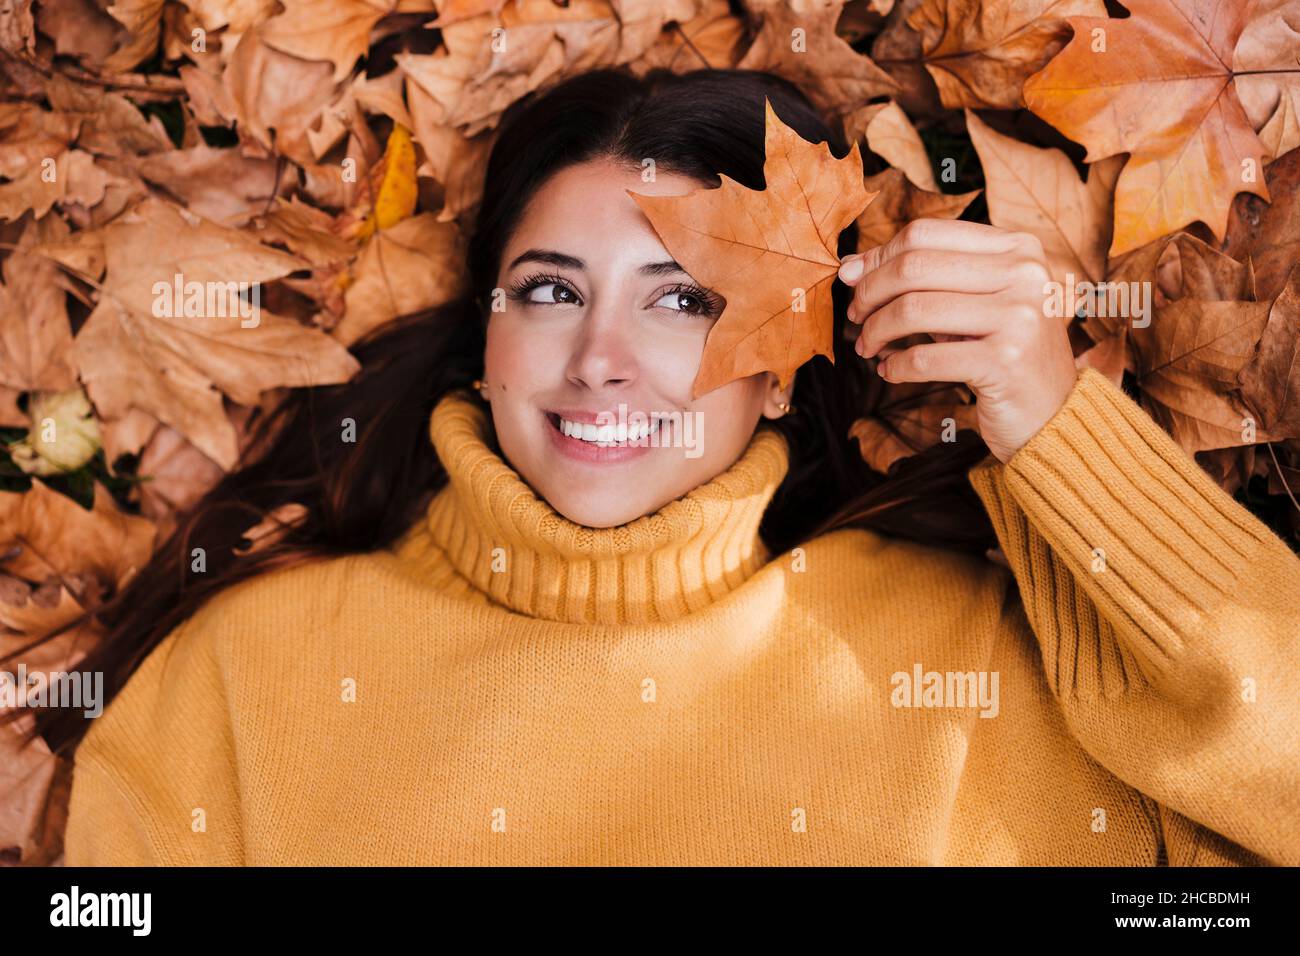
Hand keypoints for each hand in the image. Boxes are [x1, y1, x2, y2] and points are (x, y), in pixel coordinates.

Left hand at [837, 219, 1079, 462]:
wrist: (1054, 412)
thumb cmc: (1002, 352)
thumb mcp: (973, 303)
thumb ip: (924, 278)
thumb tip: (851, 267)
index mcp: (1018, 247)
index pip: (925, 234)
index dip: (878, 256)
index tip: (852, 280)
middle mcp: (1024, 274)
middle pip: (914, 267)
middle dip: (870, 293)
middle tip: (855, 317)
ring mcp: (1018, 317)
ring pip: (913, 310)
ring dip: (876, 331)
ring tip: (867, 347)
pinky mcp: (1005, 361)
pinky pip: (925, 358)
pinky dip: (896, 367)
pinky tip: (890, 371)